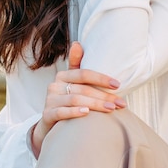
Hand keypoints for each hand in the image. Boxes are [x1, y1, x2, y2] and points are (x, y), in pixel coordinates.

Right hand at [31, 42, 125, 156]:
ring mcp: (50, 100)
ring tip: (111, 109)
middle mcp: (54, 86)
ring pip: (75, 99)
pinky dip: (74, 112)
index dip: (101, 78)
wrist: (50, 125)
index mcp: (63, 76)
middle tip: (120, 103)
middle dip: (103, 96)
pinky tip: (86, 114)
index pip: (83, 73)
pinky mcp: (47, 115)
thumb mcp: (73, 84)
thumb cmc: (67, 101)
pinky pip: (61, 112)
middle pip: (83, 89)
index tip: (117, 85)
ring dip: (95, 104)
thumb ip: (77, 65)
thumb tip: (77, 43)